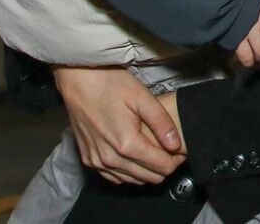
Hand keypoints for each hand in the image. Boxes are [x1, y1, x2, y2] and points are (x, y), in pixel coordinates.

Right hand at [53, 65, 184, 184]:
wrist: (78, 80)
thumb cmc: (111, 84)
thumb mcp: (143, 97)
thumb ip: (162, 123)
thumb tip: (176, 146)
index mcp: (126, 144)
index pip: (161, 167)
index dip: (175, 161)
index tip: (180, 150)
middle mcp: (109, 159)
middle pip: (147, 178)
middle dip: (163, 166)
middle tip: (170, 150)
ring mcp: (96, 161)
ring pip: (131, 180)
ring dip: (146, 171)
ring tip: (155, 152)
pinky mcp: (87, 160)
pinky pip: (113, 176)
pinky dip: (128, 173)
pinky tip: (135, 159)